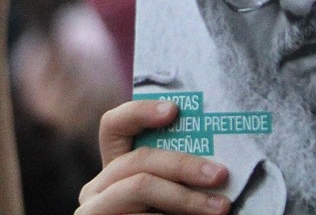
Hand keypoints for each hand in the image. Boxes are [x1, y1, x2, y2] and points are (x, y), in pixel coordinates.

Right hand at [76, 99, 229, 214]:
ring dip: (186, 198)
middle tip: (221, 175)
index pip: (114, 127)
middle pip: (138, 160)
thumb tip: (215, 157)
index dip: (140, 111)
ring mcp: (94, 212)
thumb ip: (176, 178)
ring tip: (221, 208)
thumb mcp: (167, 201)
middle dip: (184, 165)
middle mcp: (97, 189)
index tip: (176, 110)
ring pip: (141, 186)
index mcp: (113, 171)